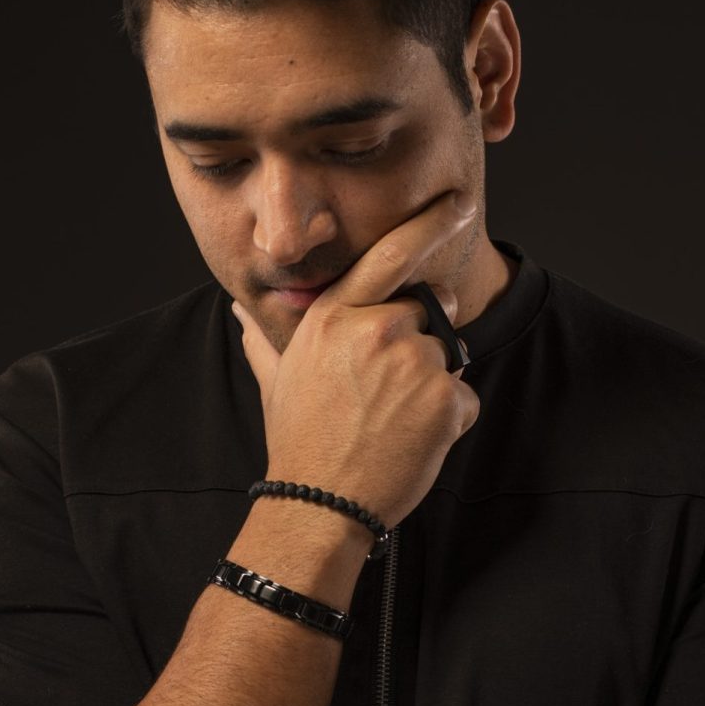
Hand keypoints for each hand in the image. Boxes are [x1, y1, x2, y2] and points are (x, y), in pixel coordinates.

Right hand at [233, 189, 480, 531]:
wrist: (320, 502)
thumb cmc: (298, 440)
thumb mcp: (276, 379)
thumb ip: (263, 336)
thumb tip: (240, 309)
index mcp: (337, 315)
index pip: (391, 254)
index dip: (430, 224)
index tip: (458, 203)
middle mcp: (378, 328)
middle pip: (431, 306)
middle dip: (424, 335)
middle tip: (390, 386)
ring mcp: (415, 362)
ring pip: (447, 356)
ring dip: (431, 385)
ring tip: (391, 420)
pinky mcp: (446, 399)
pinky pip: (463, 398)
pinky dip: (447, 421)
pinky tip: (411, 440)